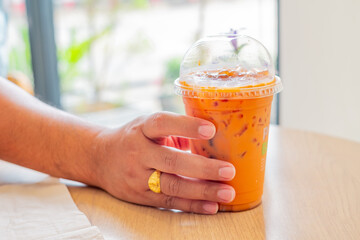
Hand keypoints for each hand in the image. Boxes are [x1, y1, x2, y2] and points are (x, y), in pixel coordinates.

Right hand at [93, 112, 235, 213]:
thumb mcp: (147, 125)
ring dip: (202, 191)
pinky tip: (212, 206)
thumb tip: (212, 140)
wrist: (100, 158)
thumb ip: (176, 131)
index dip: (186, 126)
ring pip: (172, 186)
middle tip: (228, 170)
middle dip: (202, 168)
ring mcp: (138, 177)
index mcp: (142, 129)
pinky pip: (169, 202)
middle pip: (171, 161)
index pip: (163, 124)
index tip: (211, 130)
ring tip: (227, 192)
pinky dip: (192, 205)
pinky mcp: (140, 196)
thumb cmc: (133, 138)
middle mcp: (138, 153)